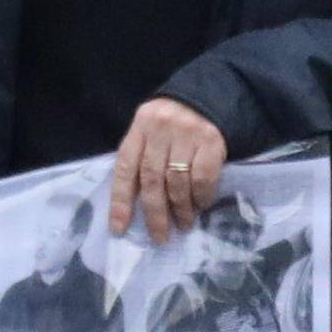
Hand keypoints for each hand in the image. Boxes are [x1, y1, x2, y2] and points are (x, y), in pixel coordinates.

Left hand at [108, 95, 231, 241]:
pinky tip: (202, 205)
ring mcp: (187, 133)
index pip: (125, 168)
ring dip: (181, 209)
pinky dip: (202, 196)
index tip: (119, 229)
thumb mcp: (151, 131)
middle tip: (160, 236)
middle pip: (152, 179)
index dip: (121, 201)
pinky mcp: (211, 139)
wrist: (211, 95)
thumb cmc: (175, 122)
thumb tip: (134, 205)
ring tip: (183, 224)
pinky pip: (203, 177)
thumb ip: (142, 157)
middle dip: (155, 213)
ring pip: (177, 181)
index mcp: (140, 127)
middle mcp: (160, 128)